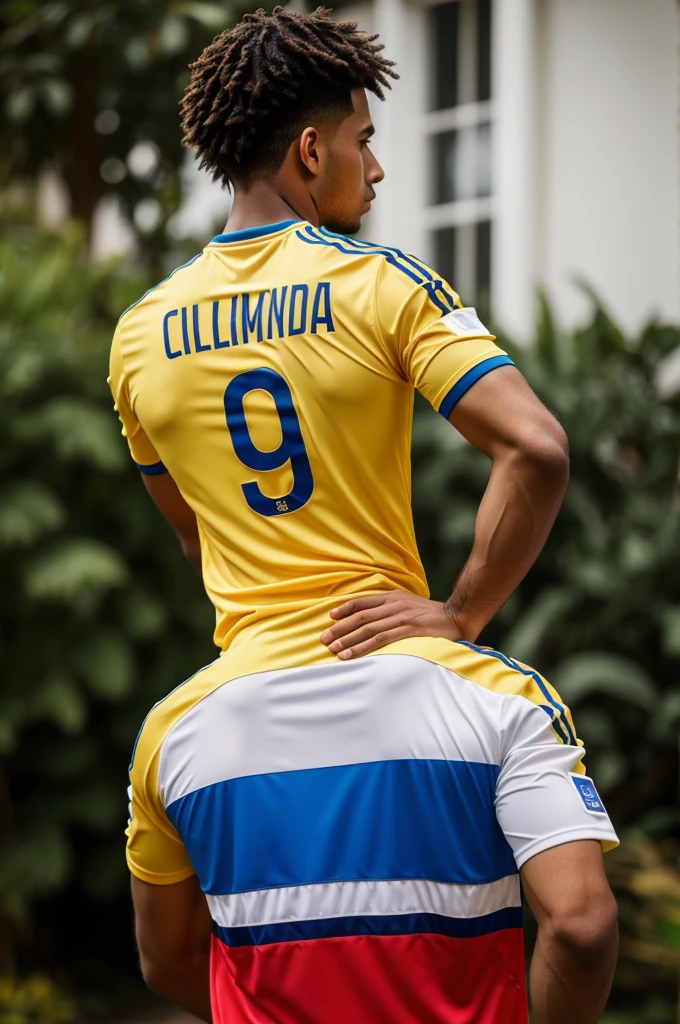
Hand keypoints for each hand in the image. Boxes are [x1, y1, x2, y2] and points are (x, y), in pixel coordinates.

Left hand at [320, 590, 461, 660]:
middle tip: (324, 639)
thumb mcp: (410, 606)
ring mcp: (401, 617)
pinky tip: (351, 654)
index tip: (331, 617)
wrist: (458, 617)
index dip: (346, 609)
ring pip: (368, 629)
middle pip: (361, 617)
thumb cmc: (432, 615)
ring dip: (348, 640)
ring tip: (333, 650)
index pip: (364, 602)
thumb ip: (392, 608)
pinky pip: (380, 640)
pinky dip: (363, 648)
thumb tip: (373, 619)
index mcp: (394, 597)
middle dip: (340, 628)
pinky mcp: (409, 630)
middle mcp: (395, 605)